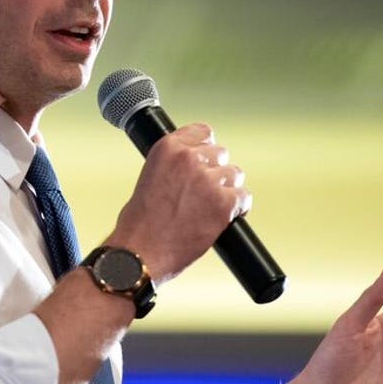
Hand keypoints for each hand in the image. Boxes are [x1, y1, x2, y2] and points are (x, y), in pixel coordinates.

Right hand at [106, 123, 249, 283]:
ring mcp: (208, 180)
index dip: (205, 148)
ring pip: (234, 174)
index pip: (203, 131)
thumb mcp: (149, 176)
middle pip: (221, 153)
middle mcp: (189, 158)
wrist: (140, 252)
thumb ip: (173, 164)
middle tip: (203, 193)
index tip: (205, 161)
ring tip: (210, 208)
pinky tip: (224, 218)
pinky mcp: (223, 203)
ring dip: (226, 189)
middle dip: (215, 171)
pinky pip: (244, 198)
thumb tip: (195, 165)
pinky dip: (238, 209)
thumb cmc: (139, 223)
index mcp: (167, 147)